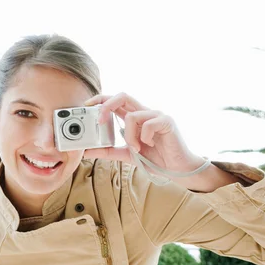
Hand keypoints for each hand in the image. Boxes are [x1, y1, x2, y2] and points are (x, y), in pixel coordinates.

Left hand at [83, 92, 204, 177]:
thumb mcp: (127, 155)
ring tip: (136, 148)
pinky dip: (144, 137)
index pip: (116, 101)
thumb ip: (108, 151)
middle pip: (122, 96)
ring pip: (132, 115)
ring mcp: (156, 115)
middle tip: (100, 121)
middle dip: (107, 105)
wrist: (177, 169)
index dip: (100, 99)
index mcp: (135, 117)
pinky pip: (148, 123)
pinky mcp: (167, 121)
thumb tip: (87, 151)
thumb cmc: (156, 159)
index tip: (87, 106)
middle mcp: (145, 112)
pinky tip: (150, 145)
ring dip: (129, 135)